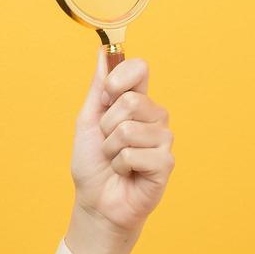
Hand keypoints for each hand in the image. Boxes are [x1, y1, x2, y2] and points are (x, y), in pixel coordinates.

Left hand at [70, 47, 174, 235]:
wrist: (96, 201)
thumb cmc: (93, 163)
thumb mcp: (88, 120)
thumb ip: (98, 87)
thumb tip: (102, 52)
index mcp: (137, 101)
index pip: (139, 69)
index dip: (118, 79)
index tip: (105, 96)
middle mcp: (154, 117)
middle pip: (131, 101)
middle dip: (107, 125)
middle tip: (107, 142)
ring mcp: (163, 139)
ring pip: (128, 129)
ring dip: (111, 149)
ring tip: (115, 160)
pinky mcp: (166, 163)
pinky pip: (134, 153)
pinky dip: (120, 165)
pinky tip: (127, 173)